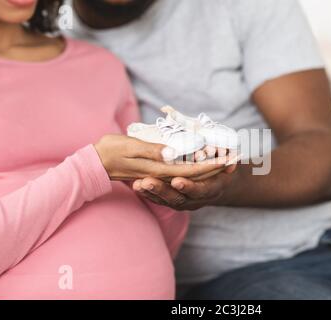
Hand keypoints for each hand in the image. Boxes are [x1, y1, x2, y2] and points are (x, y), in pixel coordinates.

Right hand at [94, 134, 225, 180]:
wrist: (93, 164)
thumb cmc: (109, 152)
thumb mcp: (129, 148)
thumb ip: (152, 151)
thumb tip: (174, 154)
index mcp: (159, 170)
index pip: (192, 170)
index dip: (212, 165)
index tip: (229, 159)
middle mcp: (162, 176)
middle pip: (195, 175)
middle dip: (217, 167)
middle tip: (236, 158)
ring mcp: (159, 176)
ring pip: (190, 175)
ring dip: (209, 167)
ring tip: (227, 159)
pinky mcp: (156, 173)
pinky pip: (181, 173)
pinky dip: (196, 168)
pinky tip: (204, 161)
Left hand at [131, 164, 236, 210]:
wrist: (218, 183)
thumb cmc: (222, 167)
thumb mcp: (229, 161)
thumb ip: (228, 159)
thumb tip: (231, 159)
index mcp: (212, 189)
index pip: (200, 190)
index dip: (189, 187)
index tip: (177, 181)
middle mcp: (197, 200)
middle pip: (179, 199)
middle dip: (162, 190)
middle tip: (148, 181)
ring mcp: (185, 202)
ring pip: (166, 201)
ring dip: (151, 193)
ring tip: (137, 184)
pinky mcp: (173, 201)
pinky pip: (160, 200)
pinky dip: (148, 194)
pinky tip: (135, 185)